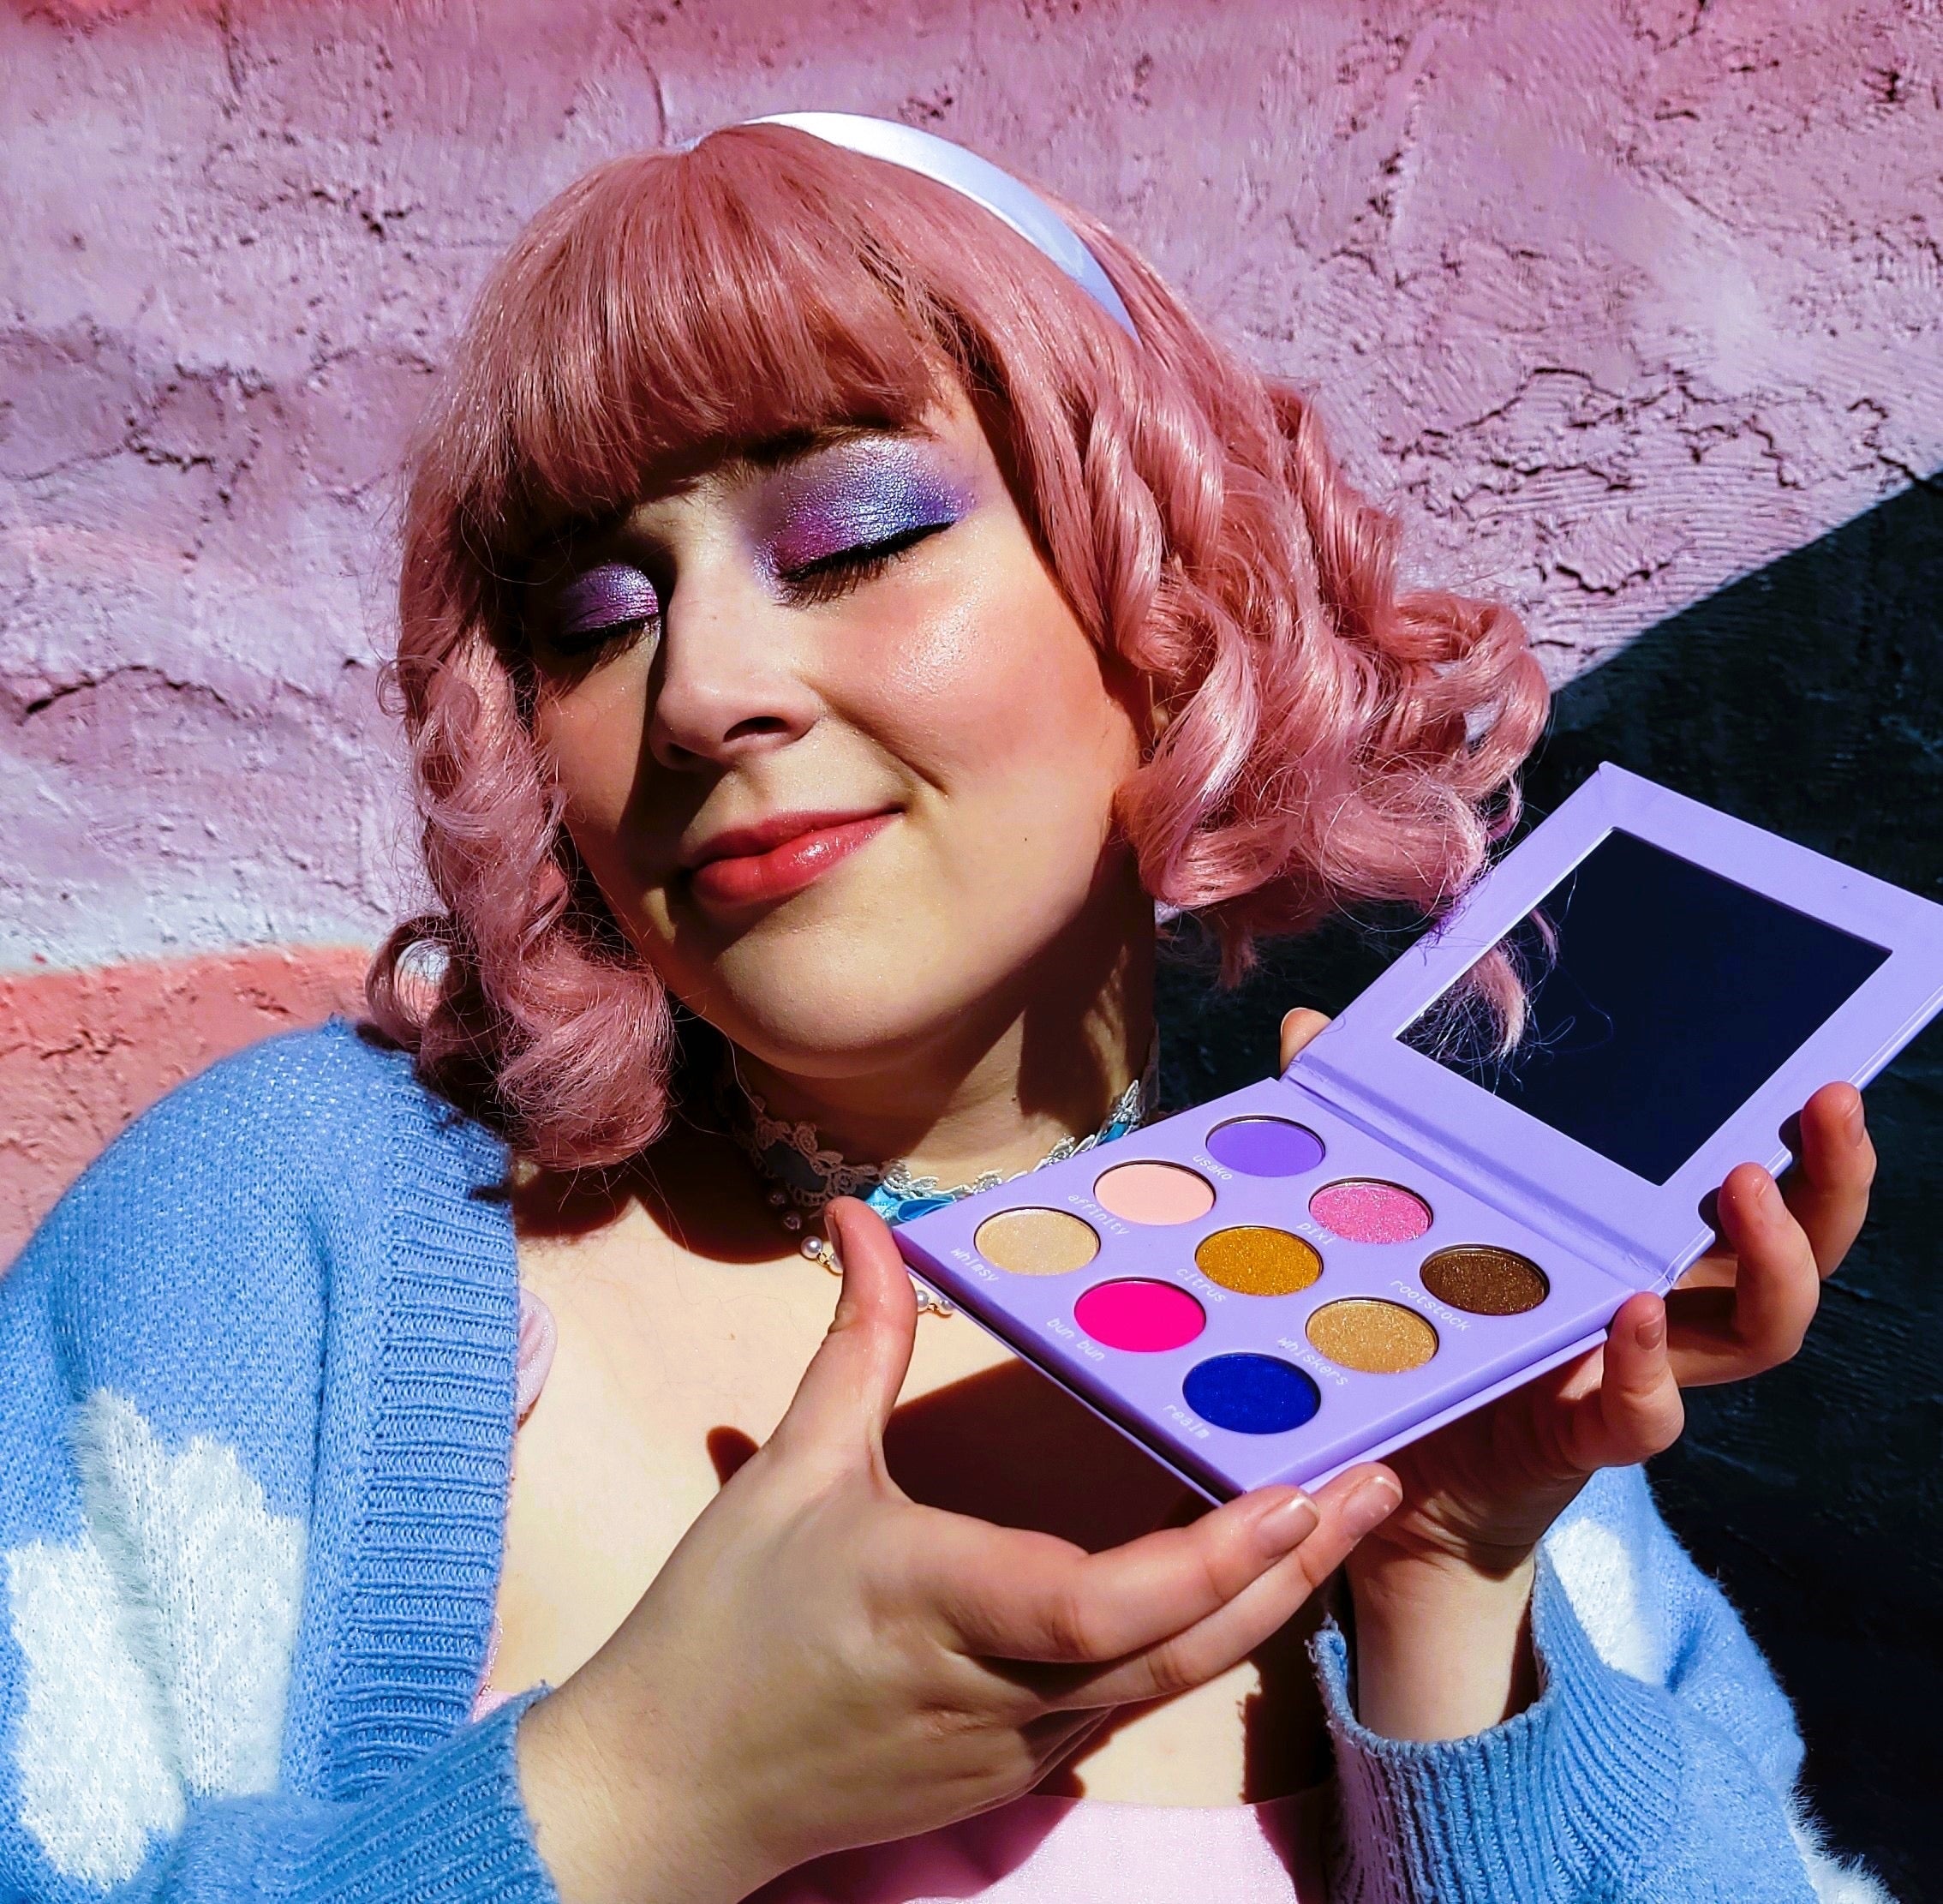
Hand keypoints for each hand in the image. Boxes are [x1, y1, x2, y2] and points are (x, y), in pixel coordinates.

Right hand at [518, 1192, 1401, 1902]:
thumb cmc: (722, 1627)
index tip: (1292, 1488)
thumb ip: (854, 1342)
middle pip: (1181, 1646)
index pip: (1100, 1602)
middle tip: (1379, 1478)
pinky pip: (1139, 1700)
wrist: (675, 1789)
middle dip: (1293, 1566)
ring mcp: (1020, 1745)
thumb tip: (864, 1218)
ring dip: (1271, 1601)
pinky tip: (1258, 1582)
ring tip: (1345, 1514)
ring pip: (1176, 1682)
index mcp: (934, 1601)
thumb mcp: (793, 1474)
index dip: (1211, 1558)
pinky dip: (1211, 1637)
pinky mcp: (1023, 1769)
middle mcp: (997, 1690)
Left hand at [1278, 1006, 1875, 1736]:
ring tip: (1745, 1183)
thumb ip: (1362, 1121)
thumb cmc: (1413, 1329)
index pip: (1749, 1184)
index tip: (1814, 1064)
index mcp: (1629, 1241)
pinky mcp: (1588, 1437)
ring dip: (1775, 1259)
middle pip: (1791, 1246)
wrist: (1390, 1475)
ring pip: (1759, 1329)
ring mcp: (1634, 1373)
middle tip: (1823, 1100)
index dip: (1801, 1134)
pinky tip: (1632, 1311)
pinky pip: (1649, 1415)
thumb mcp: (1393, 1211)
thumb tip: (1306, 1027)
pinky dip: (1648, 1368)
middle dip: (1828, 1175)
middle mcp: (1659, 1303)